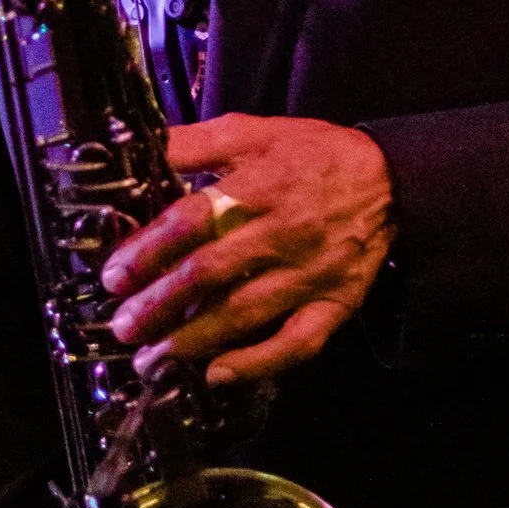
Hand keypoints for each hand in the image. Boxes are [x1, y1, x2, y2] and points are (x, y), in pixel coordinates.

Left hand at [102, 114, 393, 388]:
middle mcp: (284, 233)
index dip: (149, 250)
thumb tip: (135, 147)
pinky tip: (217, 375)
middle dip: (159, 304)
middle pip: (211, 273)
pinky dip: (257, 362)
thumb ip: (193, 142)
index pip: (193, 221)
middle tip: (122, 327)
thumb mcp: (253, 132)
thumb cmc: (313, 155)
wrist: (393, 180)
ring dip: (192, 340)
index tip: (115, 275)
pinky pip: (297, 342)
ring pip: (244, 313)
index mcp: (260, 186)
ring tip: (151, 359)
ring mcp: (311, 274)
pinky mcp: (335, 304)